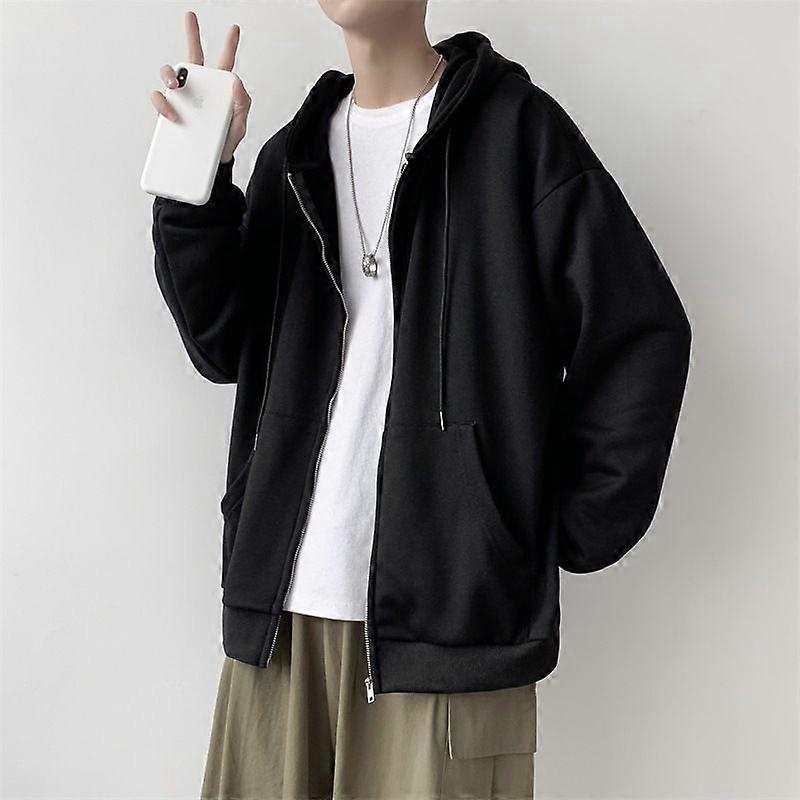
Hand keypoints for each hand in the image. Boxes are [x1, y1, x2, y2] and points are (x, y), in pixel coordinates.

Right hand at [149, 11, 251, 163]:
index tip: (235, 28)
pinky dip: (163, 103)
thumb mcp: (239, 126)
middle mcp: (199, 89)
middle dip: (191, 34)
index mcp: (218, 90)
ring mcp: (182, 98)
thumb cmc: (225, 144)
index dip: (230, 45)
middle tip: (191, 17)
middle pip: (193, 56)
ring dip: (170, 72)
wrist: (211, 164)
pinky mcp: (168, 111)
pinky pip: (160, 98)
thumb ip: (242, 104)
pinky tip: (172, 113)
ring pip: (170, 73)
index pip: (224, 64)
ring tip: (176, 81)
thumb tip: (236, 81)